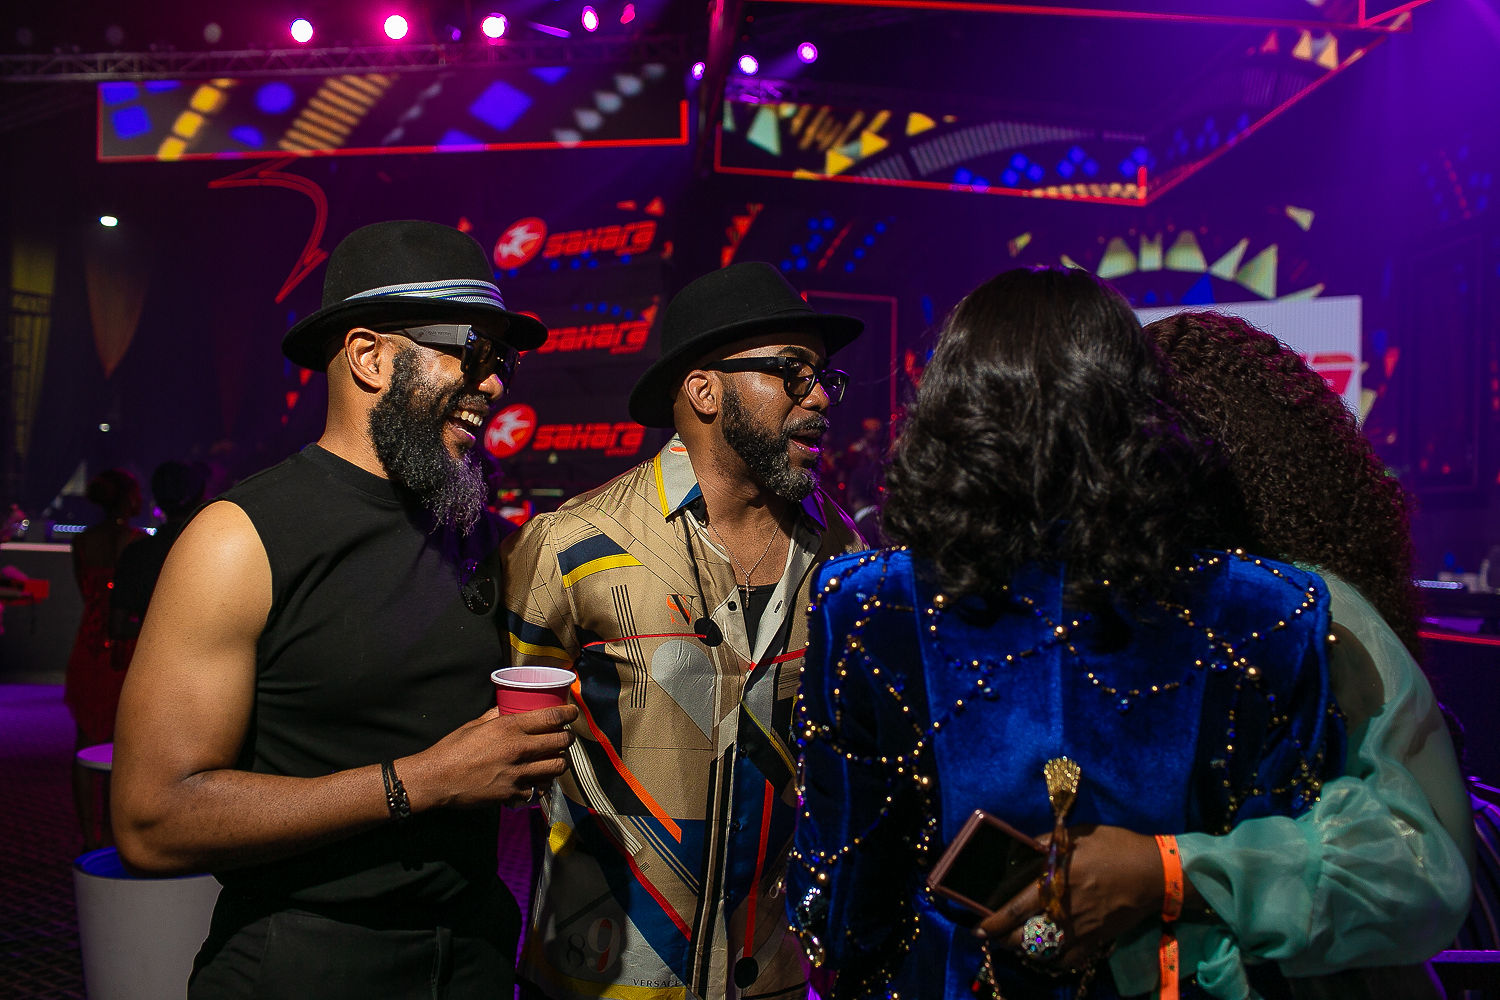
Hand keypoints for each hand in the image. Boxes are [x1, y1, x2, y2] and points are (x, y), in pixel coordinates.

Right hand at [400, 704, 577, 811]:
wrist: (437, 779)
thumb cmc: (452, 749)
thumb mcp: (475, 724)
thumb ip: (495, 715)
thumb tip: (508, 707)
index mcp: (509, 728)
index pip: (551, 717)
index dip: (568, 714)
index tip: (573, 713)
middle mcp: (518, 750)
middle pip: (560, 742)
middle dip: (568, 738)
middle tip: (566, 736)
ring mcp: (517, 774)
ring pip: (556, 767)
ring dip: (560, 761)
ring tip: (557, 758)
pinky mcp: (513, 794)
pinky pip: (538, 789)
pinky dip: (540, 785)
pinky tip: (537, 780)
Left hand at [976, 824, 1161, 968]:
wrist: (1156, 873)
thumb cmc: (1116, 847)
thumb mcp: (1079, 836)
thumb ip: (1047, 844)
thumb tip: (1023, 849)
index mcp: (1058, 881)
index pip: (1016, 908)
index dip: (993, 921)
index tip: (979, 926)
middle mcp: (1065, 910)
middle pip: (1024, 936)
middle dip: (1002, 939)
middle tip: (990, 934)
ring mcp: (1081, 930)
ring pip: (1043, 951)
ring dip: (1023, 948)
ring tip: (1012, 941)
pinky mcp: (1096, 941)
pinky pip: (1068, 959)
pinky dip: (1052, 958)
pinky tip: (1044, 950)